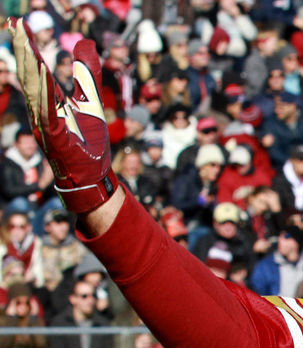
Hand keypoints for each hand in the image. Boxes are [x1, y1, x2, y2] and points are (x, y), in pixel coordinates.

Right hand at [8, 19, 116, 215]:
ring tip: (25, 43)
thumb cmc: (87, 140)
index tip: (18, 23)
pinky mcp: (55, 137)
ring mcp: (46, 123)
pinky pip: (47, 113)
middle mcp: (42, 109)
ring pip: (35, 91)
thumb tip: (85, 42)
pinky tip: (43, 77)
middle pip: (30, 74)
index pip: (36, 67)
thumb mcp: (90, 99)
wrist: (92, 174)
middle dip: (22, 50)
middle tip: (14, 24)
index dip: (27, 46)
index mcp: (49, 100)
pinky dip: (44, 95)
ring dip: (30, 67)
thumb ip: (86, 73)